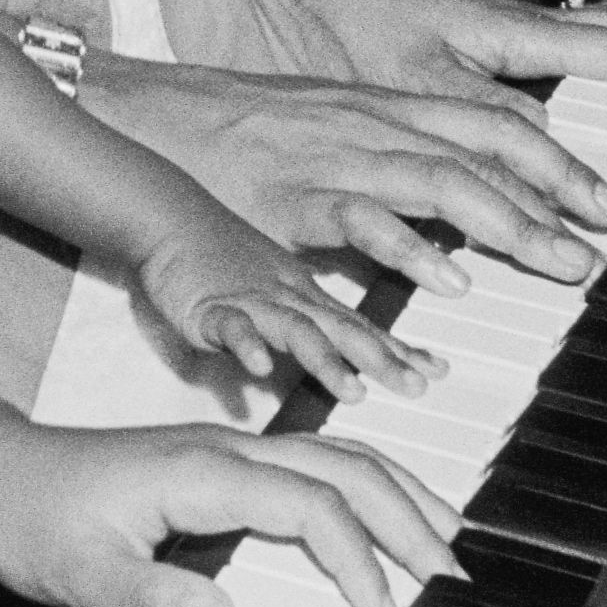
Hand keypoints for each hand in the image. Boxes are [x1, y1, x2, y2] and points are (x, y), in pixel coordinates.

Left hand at [0, 418, 455, 606]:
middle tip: (457, 578)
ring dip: (396, 494)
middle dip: (408, 517)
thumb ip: (153, 598)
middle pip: (344, 467)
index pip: (310, 506)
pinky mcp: (219, 461)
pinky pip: (310, 463)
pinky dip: (361, 486)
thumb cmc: (30, 522)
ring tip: (445, 543)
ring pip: (335, 456)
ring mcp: (225, 449)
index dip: (357, 560)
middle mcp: (225, 449)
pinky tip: (378, 515)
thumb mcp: (79, 574)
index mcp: (202, 470)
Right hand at [85, 41, 606, 286]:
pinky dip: (409, 248)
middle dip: (556, 194)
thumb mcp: (328, 130)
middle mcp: (371, 122)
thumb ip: (389, 162)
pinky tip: (448, 280)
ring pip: (441, 179)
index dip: (556, 164)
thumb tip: (453, 204)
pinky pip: (361, 217)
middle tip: (605, 240)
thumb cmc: (238, 128)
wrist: (149, 113)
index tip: (606, 204)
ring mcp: (333, 154)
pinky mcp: (291, 193)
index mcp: (384, 106)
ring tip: (560, 263)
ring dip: (511, 224)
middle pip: (485, 149)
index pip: (492, 122)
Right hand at [131, 202, 431, 399]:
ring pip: (296, 330)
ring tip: (352, 392)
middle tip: (419, 389)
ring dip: (326, 361)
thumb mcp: (272, 292)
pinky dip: (246, 347)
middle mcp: (287, 299)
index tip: (438, 374)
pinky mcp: (208, 307)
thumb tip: (348, 371)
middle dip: (382, 360)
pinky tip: (261, 368)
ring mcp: (250, 301)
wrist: (168, 214)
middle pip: (343, 330)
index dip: (398, 350)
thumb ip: (309, 330)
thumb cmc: (220, 256)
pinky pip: (231, 327)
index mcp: (305, 296)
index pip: (360, 326)